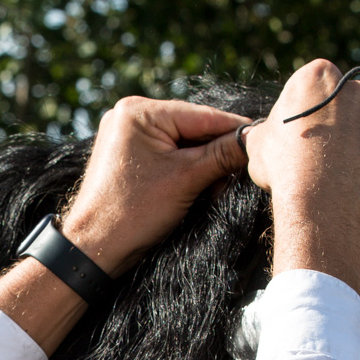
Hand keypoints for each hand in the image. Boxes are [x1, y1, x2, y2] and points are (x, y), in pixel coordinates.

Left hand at [61, 98, 249, 277]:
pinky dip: (185, 170)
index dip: (236, 131)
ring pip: (183, 143)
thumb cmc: (132, 213)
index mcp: (139, 111)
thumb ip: (223, 155)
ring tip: (214, 189)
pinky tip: (197, 188)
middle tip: (236, 177)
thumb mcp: (186, 180)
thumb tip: (256, 140)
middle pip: (193, 128)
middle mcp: (129, 115)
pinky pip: (167, 154)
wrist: (94, 247)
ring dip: (203, 165)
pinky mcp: (127, 154)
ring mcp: (126, 134)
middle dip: (216, 153)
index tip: (265, 142)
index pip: (203, 116)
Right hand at [242, 59, 359, 297]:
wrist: (321, 198)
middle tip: (330, 138)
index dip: (311, 102)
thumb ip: (265, 134)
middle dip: (344, 109)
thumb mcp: (259, 146)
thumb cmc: (285, 168)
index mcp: (316, 78)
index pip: (317, 79)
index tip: (305, 124)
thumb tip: (260, 136)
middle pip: (352, 89)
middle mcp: (353, 87)